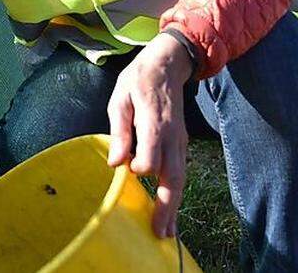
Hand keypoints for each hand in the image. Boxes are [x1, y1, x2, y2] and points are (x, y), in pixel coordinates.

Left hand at [106, 32, 194, 238]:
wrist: (167, 65)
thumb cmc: (138, 81)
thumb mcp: (120, 98)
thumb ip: (119, 131)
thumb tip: (116, 162)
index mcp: (155, 122)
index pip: (152, 155)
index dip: (141, 166)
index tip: (129, 170)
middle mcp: (173, 136)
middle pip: (174, 176)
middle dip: (167, 205)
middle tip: (160, 233)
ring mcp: (180, 141)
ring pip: (180, 178)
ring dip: (174, 206)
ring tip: (167, 233)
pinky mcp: (181, 144)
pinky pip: (180, 172)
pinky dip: (176, 194)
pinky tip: (168, 210)